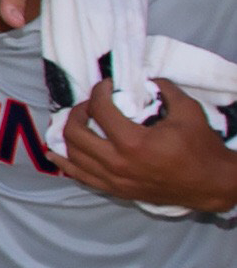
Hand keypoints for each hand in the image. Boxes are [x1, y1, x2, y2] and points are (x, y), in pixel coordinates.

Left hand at [62, 80, 236, 213]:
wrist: (211, 184)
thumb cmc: (201, 147)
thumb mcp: (188, 111)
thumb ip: (165, 89)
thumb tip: (145, 77)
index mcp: (133, 142)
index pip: (100, 110)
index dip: (98, 91)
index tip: (106, 85)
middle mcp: (117, 163)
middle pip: (76, 133)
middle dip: (77, 112)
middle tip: (88, 104)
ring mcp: (114, 180)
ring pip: (73, 156)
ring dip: (67, 135)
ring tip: (74, 121)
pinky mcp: (116, 190)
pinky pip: (81, 177)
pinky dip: (66, 163)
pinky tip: (54, 154)